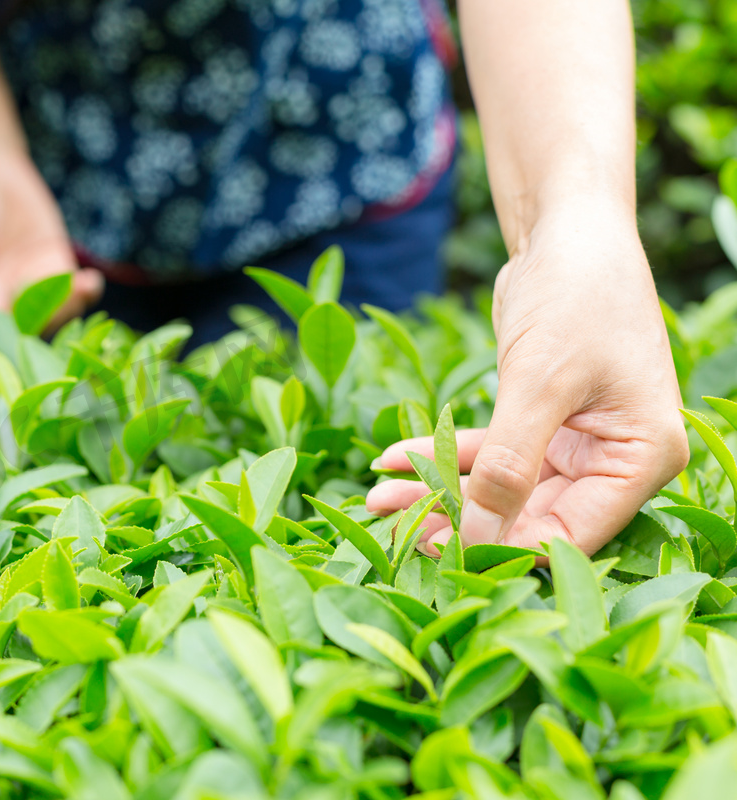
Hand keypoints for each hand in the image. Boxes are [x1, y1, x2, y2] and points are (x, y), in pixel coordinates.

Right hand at [0, 147, 102, 334]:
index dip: (12, 333)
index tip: (28, 321)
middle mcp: (6, 300)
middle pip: (32, 324)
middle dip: (50, 315)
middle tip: (64, 299)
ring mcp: (34, 285)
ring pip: (58, 310)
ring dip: (72, 304)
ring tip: (83, 286)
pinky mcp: (57, 266)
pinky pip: (75, 288)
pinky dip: (86, 290)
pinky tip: (91, 281)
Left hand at [366, 202, 687, 555]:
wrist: (567, 231)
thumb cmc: (575, 295)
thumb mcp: (540, 381)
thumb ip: (509, 464)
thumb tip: (478, 538)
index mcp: (642, 459)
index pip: (572, 532)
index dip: (505, 548)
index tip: (437, 552)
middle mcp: (614, 460)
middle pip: (530, 516)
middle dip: (456, 521)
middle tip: (389, 526)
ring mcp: (576, 444)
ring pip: (499, 489)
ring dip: (438, 492)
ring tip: (376, 501)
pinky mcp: (539, 423)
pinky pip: (486, 453)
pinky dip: (440, 456)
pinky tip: (390, 462)